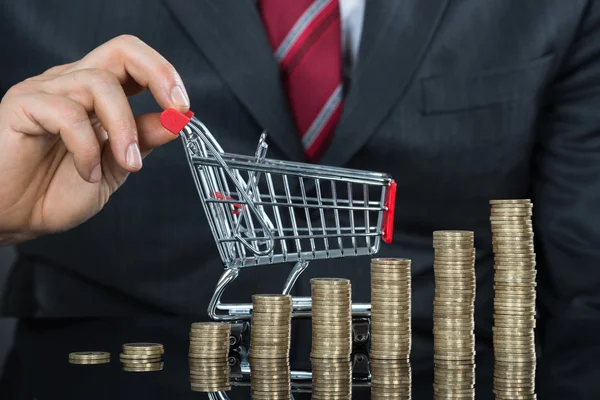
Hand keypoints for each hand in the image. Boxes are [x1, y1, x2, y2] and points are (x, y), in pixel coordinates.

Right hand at [0, 35, 189, 244]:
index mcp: (97, 96)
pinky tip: (85, 172)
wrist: (13, 219)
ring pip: (100, 83)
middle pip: (121, 49)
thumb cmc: (54, 192)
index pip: (134, 63)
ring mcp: (46, 91)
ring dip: (124, 128)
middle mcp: (73, 84)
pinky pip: (67, 113)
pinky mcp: (22, 105)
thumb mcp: (115, 167)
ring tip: (124, 163)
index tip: (183, 108)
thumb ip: (142, 141)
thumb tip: (176, 121)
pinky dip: (86, 148)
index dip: (165, 76)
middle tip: (175, 109)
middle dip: (159, 74)